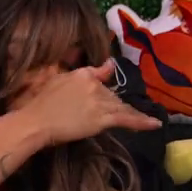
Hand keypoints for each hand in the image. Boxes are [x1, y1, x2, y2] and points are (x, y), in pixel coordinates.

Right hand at [16, 61, 161, 147]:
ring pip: (121, 106)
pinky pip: (127, 119)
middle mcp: (95, 85)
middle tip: (117, 113)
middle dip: (114, 103)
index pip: (101, 74)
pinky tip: (155, 124)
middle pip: (111, 94)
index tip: (113, 78)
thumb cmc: (38, 104)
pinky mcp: (103, 118)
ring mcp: (100, 101)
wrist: (36, 122)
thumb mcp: (53, 80)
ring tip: (146, 119)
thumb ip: (72, 73)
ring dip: (132, 112)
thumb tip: (97, 67)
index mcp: (82, 74)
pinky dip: (142, 122)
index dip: (106, 80)